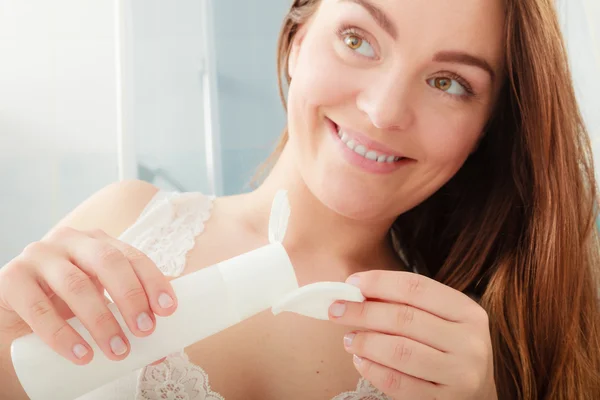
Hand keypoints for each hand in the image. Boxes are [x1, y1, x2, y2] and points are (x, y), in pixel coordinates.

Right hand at [0, 227, 176, 365]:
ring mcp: (39, 256)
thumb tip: (163, 350)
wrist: (14, 311)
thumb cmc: (64, 304)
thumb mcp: (98, 301)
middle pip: (107, 261)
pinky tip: (82, 354)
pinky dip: (63, 335)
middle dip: (130, 296)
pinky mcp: (12, 278)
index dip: (152, 280)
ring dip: (101, 320)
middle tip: (145, 330)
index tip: (168, 309)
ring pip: (76, 285)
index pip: (132, 256)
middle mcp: (69, 241)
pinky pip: (39, 308)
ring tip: (118, 350)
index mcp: (97, 242)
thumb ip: (126, 317)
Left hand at [329, 270, 496, 399]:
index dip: (379, 282)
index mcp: (468, 311)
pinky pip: (398, 384)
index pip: (416, 287)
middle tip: (336, 310)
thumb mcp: (440, 317)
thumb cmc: (448, 344)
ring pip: (400, 351)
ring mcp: (460, 374)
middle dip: (363, 312)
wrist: (478, 389)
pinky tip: (361, 360)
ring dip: (365, 342)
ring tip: (349, 339)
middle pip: (404, 318)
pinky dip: (372, 370)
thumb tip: (357, 290)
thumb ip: (407, 302)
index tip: (351, 284)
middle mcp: (470, 342)